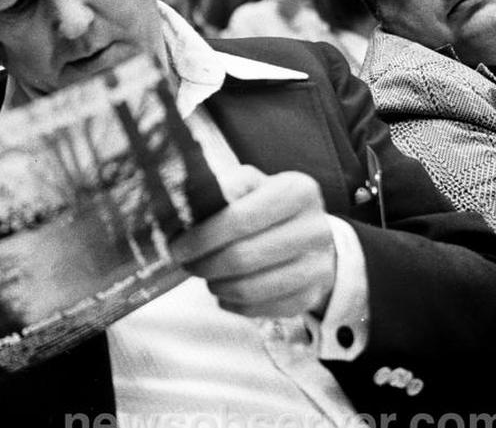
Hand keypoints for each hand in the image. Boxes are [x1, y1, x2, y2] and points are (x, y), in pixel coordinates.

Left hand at [170, 167, 335, 317]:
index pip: (241, 218)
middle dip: (204, 264)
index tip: (177, 246)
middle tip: (186, 263)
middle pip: (243, 257)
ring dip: (216, 285)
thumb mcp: (248, 186)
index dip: (203, 236)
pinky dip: (233, 302)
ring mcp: (318, 267)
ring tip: (205, 275)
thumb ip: (221, 190)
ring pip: (250, 288)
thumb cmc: (265, 206)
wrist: (306, 234)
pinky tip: (224, 290)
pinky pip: (259, 309)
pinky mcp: (311, 297)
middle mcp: (316, 229)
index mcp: (297, 191)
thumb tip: (186, 205)